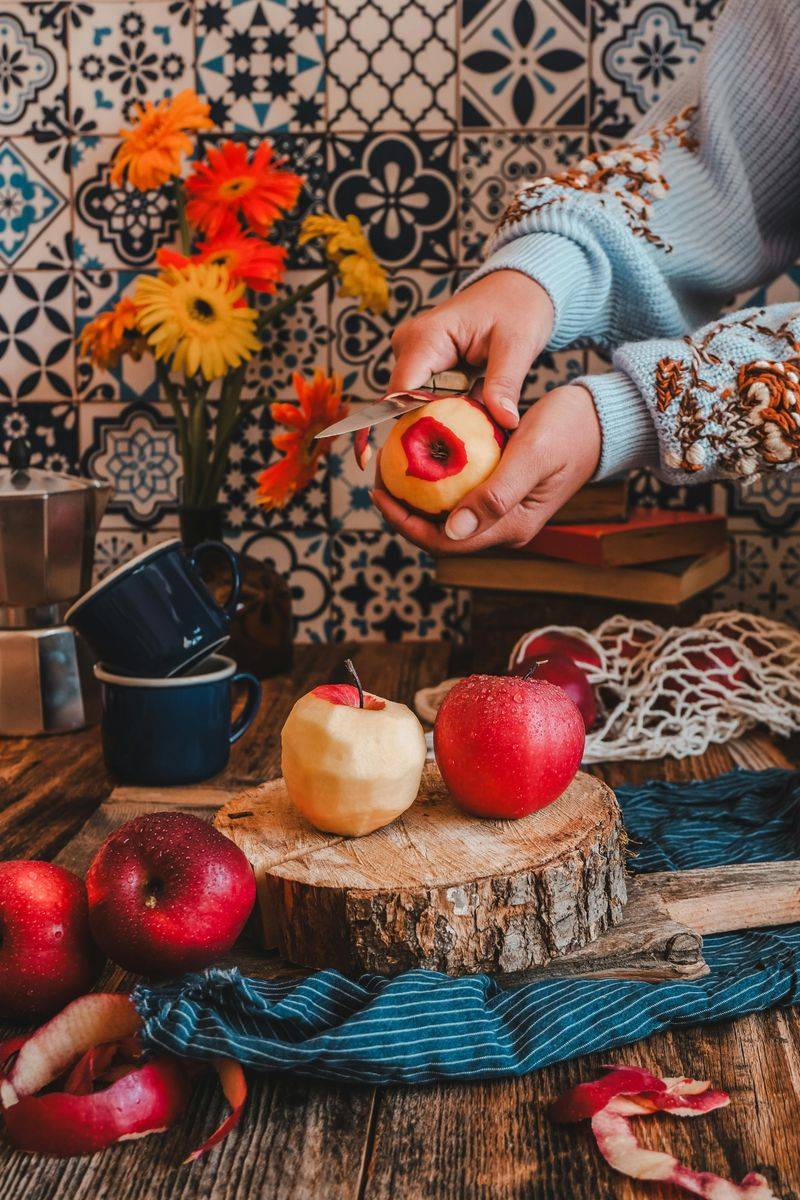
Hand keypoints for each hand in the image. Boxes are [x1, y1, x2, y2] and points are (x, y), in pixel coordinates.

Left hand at [372, 384, 600, 553]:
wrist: (602, 417)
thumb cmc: (571, 429)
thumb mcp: (533, 455)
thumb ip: (495, 495)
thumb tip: (450, 531)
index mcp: (512, 526)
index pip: (445, 542)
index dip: (405, 523)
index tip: (379, 491)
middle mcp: (504, 525)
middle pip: (440, 533)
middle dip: (404, 509)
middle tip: (379, 474)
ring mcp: (503, 510)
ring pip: (447, 514)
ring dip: (417, 495)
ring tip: (393, 463)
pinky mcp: (502, 490)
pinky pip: (459, 493)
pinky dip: (435, 479)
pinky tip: (420, 453)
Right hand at [389, 271, 554, 428]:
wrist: (517, 290)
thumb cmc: (517, 307)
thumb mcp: (517, 345)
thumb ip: (504, 384)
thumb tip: (504, 422)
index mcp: (425, 336)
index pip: (403, 393)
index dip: (422, 422)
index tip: (453, 442)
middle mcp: (409, 344)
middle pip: (408, 403)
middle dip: (440, 422)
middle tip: (477, 434)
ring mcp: (412, 354)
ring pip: (418, 403)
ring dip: (448, 415)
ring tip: (481, 417)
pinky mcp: (422, 364)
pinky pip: (428, 397)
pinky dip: (451, 407)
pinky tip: (475, 406)